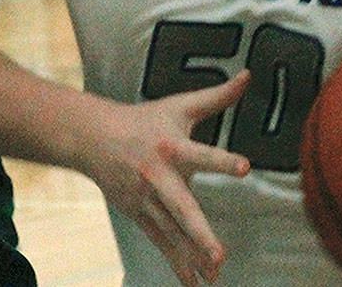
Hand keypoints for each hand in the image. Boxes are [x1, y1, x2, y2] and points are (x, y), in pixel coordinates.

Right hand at [85, 72, 251, 285]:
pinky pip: (162, 242)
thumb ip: (218, 96)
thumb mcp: (180, 104)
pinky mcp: (139, 215)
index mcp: (173, 147)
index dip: (223, 160)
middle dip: (200, 233)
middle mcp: (158, 177)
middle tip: (219, 255)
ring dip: (191, 255)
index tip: (245, 167)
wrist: (92, 137)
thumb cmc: (145, 119)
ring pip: (171, 232)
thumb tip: (248, 75)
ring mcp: (146, 200)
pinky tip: (195, 282)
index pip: (202, 153)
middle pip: (182, 207)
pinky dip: (177, 263)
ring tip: (214, 274)